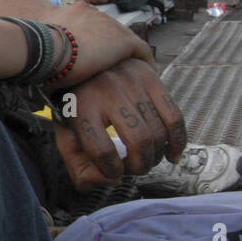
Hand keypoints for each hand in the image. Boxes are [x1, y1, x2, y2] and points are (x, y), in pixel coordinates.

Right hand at [40, 0, 151, 88]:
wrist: (45, 48)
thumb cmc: (36, 49)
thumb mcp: (40, 42)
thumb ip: (46, 47)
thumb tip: (35, 71)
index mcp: (75, 10)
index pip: (90, 23)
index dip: (93, 39)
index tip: (92, 53)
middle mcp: (95, 13)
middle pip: (110, 30)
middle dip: (110, 46)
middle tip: (109, 64)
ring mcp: (111, 26)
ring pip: (125, 39)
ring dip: (125, 54)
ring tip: (128, 70)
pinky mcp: (124, 41)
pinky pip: (142, 51)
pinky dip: (144, 62)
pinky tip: (145, 74)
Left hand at [53, 58, 186, 189]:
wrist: (82, 59)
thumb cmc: (74, 106)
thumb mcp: (64, 134)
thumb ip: (78, 165)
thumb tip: (110, 181)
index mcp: (80, 106)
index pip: (101, 150)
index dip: (111, 170)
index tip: (113, 173)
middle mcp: (107, 92)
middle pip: (138, 141)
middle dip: (139, 165)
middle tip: (133, 169)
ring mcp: (131, 83)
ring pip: (157, 132)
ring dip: (156, 156)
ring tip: (146, 160)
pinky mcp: (151, 78)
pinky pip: (175, 116)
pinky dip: (177, 141)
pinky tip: (171, 155)